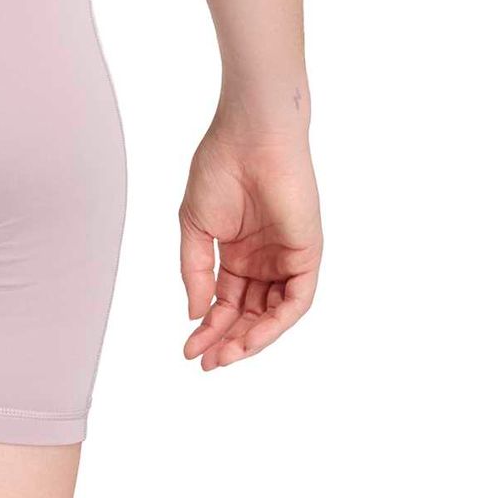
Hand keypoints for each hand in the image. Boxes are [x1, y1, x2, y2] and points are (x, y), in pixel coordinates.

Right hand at [179, 121, 321, 369]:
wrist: (249, 137)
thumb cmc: (220, 168)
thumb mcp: (195, 225)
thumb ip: (195, 271)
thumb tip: (195, 313)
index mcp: (236, 252)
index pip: (225, 301)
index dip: (208, 327)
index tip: (189, 347)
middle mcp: (263, 260)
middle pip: (248, 314)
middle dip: (227, 340)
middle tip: (207, 360)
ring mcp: (286, 259)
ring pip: (272, 315)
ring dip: (250, 339)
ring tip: (226, 354)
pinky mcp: (307, 255)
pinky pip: (296, 301)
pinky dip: (276, 323)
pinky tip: (251, 336)